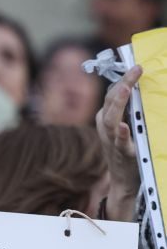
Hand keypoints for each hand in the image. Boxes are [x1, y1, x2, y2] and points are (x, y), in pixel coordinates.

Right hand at [97, 64, 141, 220]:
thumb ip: (130, 111)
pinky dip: (121, 135)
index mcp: (106, 120)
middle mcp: (106, 129)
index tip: (136, 65)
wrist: (125, 182)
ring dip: (119, 104)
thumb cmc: (128, 151)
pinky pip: (121, 144)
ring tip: (126, 89)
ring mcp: (113, 142)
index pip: (111, 95)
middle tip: (136, 70)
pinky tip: (125, 127)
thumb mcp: (125, 128)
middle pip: (110, 104)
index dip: (122, 79)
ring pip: (111, 121)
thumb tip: (143, 90)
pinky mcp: (123, 155)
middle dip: (122, 85)